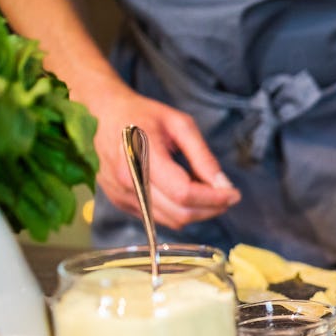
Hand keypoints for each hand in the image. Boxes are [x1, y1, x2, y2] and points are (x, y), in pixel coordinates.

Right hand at [87, 81, 241, 229]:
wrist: (101, 115)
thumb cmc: (140, 114)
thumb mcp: (179, 124)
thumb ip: (202, 156)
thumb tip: (222, 184)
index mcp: (142, 157)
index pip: (184, 193)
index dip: (214, 198)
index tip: (234, 193)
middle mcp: (129, 182)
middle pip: (180, 212)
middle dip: (211, 208)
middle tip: (227, 196)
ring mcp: (122, 195)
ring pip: (171, 221)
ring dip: (197, 213)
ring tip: (209, 194)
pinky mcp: (121, 202)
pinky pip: (157, 218)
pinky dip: (178, 212)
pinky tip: (186, 195)